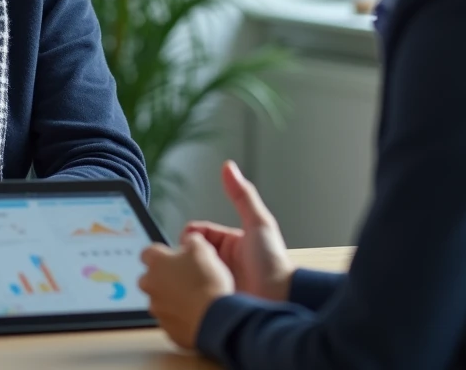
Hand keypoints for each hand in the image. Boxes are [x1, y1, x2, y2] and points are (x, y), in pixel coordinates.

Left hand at [138, 232, 234, 349]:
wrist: (214, 318)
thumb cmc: (207, 282)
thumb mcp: (203, 249)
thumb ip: (192, 240)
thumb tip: (190, 240)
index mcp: (157, 262)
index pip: (147, 253)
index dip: (160, 253)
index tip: (170, 256)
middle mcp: (151, 284)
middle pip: (150, 278)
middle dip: (163, 277)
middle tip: (183, 277)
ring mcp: (157, 308)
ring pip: (159, 299)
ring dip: (171, 297)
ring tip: (192, 296)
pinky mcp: (166, 327)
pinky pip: (169, 318)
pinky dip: (178, 314)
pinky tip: (195, 311)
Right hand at [182, 160, 293, 301]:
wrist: (280, 299)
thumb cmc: (272, 262)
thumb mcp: (258, 223)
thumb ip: (242, 195)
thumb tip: (228, 167)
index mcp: (230, 242)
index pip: (198, 233)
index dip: (190, 237)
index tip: (187, 246)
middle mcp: (223, 260)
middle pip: (192, 253)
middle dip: (186, 256)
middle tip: (188, 264)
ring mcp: (219, 280)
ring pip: (191, 272)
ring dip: (187, 273)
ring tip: (189, 278)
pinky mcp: (215, 298)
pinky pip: (195, 292)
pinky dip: (191, 289)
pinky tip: (192, 290)